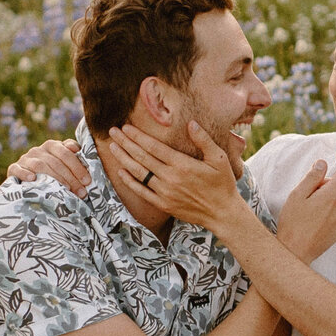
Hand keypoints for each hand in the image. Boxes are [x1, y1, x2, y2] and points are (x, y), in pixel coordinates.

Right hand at [6, 138, 87, 193]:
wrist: (25, 183)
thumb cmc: (50, 174)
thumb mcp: (62, 163)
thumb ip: (71, 155)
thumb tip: (77, 149)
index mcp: (51, 146)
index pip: (66, 153)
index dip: (77, 167)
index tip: (87, 181)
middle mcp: (38, 150)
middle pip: (55, 162)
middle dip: (70, 177)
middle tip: (81, 192)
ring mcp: (25, 159)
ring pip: (40, 166)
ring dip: (54, 178)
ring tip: (65, 190)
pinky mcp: (13, 168)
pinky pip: (17, 169)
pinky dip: (24, 173)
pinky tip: (32, 179)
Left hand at [101, 122, 247, 231]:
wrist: (222, 213)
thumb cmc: (223, 183)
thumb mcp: (219, 158)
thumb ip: (204, 140)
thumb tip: (191, 123)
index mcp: (182, 164)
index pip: (154, 147)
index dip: (138, 136)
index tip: (126, 127)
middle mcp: (170, 178)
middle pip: (142, 157)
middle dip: (125, 143)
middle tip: (113, 131)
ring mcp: (164, 192)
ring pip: (138, 173)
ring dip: (123, 158)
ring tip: (112, 147)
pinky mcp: (163, 204)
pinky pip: (142, 191)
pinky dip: (129, 181)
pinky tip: (120, 171)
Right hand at [273, 157, 335, 260]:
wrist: (294, 252)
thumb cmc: (292, 223)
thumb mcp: (297, 195)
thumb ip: (312, 177)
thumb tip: (323, 163)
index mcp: (332, 196)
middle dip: (325, 184)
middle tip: (306, 193)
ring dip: (324, 199)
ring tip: (306, 210)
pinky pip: (334, 214)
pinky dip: (325, 211)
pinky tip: (310, 220)